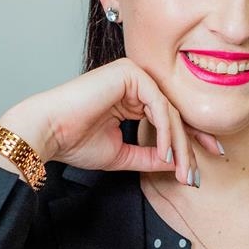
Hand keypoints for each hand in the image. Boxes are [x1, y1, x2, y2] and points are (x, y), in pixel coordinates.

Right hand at [0, 59, 221, 186]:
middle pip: (175, 114)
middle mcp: (135, 83)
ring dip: (178, 144)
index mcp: (132, 98)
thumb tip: (178, 164)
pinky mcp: (130, 74)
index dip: (188, 142)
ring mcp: (133, 75)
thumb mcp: (123, 155)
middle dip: (190, 146)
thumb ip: (150, 157)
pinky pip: (159, 104)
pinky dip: (165, 130)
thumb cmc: (75, 142)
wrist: (49, 133)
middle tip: (197, 174)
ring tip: (180, 170)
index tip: (198, 169)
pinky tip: (165, 152)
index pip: (169, 117)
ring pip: (170, 111)